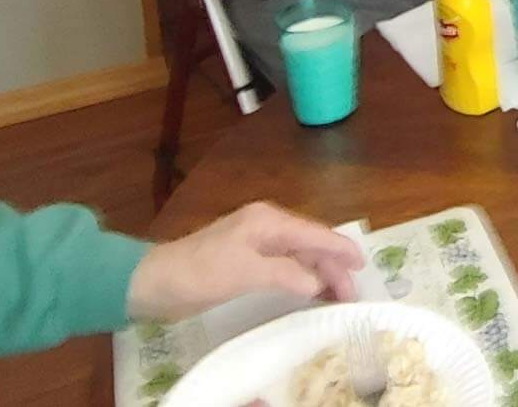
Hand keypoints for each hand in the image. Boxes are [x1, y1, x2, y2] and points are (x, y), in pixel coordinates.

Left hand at [126, 202, 364, 321]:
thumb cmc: (200, 272)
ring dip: (319, 274)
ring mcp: (255, 244)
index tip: (363, 266)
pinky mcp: (246, 261)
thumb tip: (317, 282)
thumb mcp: (245, 272)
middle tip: (351, 294)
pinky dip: (301, 278)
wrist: (153, 283)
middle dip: (333, 266)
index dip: (341, 249)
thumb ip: (286, 274)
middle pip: (310, 244)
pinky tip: (309, 292)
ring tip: (338, 296)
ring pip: (299, 256)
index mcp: (268, 221)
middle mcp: (266, 227)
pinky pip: (285, 266)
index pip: (315, 233)